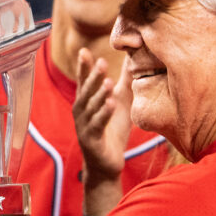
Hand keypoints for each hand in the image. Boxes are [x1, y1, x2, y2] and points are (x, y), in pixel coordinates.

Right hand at [74, 48, 131, 183]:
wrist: (107, 165)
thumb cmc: (112, 131)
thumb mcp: (120, 103)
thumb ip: (124, 83)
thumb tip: (133, 59)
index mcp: (86, 101)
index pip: (84, 81)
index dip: (84, 67)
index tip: (83, 51)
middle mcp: (81, 112)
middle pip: (86, 91)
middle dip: (93, 77)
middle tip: (102, 62)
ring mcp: (84, 126)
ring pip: (91, 108)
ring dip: (99, 95)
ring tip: (109, 82)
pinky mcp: (91, 140)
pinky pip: (97, 125)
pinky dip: (103, 114)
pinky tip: (111, 104)